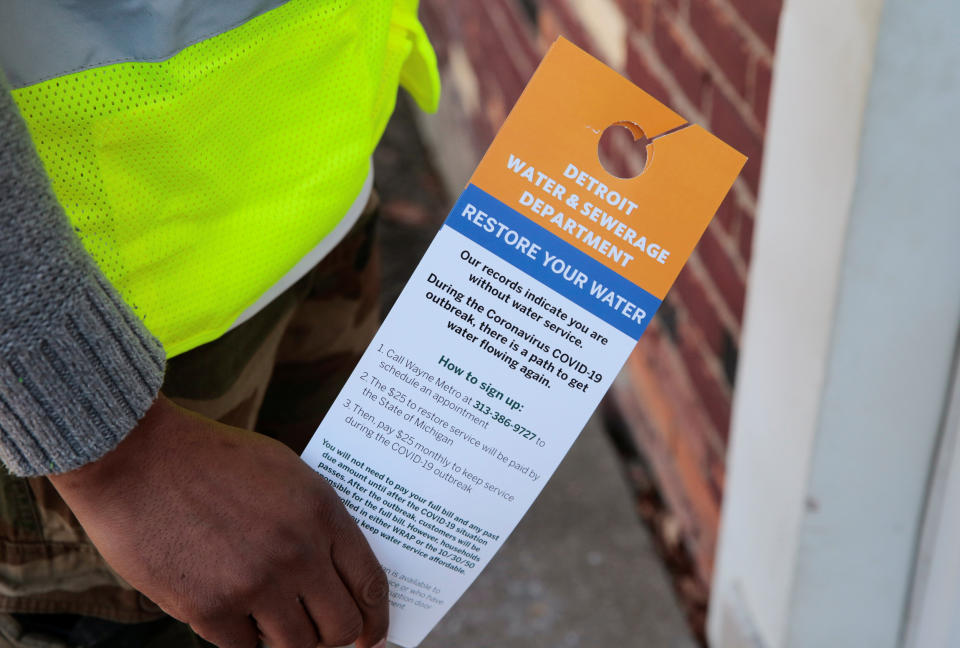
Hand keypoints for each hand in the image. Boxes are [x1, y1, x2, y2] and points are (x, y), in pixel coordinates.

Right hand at [49, 394, 387, 647]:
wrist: (138, 457)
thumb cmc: (211, 458)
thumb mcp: (285, 473)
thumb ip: (316, 521)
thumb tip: (335, 570)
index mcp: (323, 514)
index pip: (370, 584)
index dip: (377, 618)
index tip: (373, 634)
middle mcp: (298, 553)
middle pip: (341, 626)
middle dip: (336, 636)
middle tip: (323, 635)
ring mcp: (256, 584)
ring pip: (295, 645)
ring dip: (289, 639)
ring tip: (275, 622)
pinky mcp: (210, 609)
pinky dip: (244, 638)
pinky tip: (236, 616)